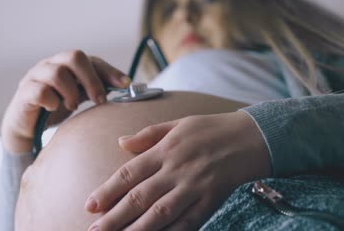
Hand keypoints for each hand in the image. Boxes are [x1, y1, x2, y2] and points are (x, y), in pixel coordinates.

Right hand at [1, 50, 130, 152]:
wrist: (27, 128)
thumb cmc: (54, 108)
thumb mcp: (78, 96)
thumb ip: (95, 89)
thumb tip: (124, 86)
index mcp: (66, 64)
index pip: (91, 60)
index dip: (109, 71)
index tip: (126, 84)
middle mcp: (51, 65)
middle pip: (74, 56)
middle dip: (91, 79)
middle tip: (99, 99)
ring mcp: (35, 76)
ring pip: (58, 73)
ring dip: (71, 93)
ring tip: (72, 106)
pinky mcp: (24, 92)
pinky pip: (40, 91)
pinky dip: (52, 101)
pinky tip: (54, 108)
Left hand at [85, 111, 270, 230]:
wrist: (253, 136)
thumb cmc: (210, 129)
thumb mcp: (176, 124)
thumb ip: (146, 135)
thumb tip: (120, 142)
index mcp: (165, 150)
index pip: (129, 173)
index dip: (107, 190)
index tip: (90, 205)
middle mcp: (176, 169)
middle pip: (139, 197)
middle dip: (114, 217)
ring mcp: (194, 187)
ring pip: (160, 213)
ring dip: (137, 229)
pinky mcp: (211, 200)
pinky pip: (188, 222)